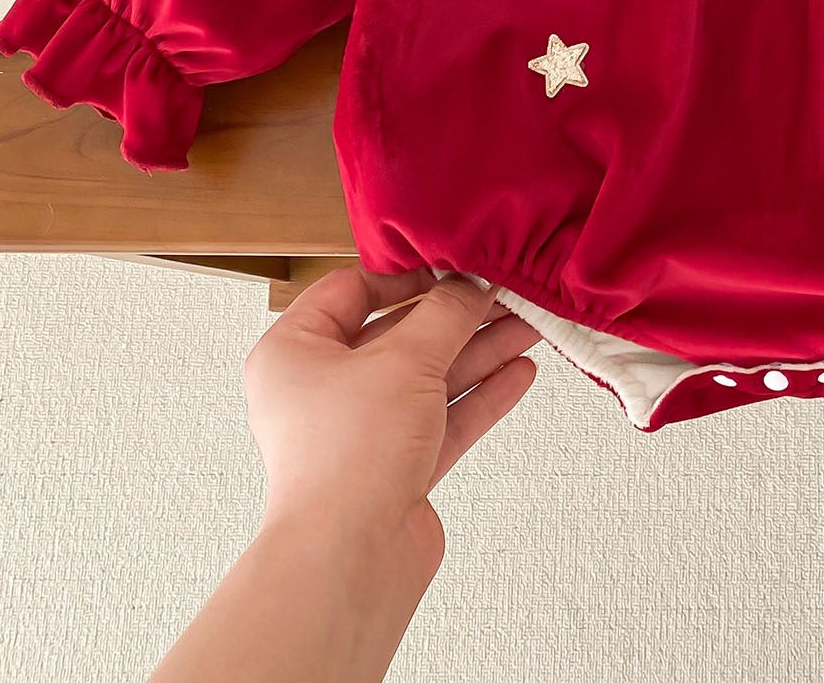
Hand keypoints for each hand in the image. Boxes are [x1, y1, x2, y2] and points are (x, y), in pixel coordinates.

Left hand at [243, 268, 538, 581]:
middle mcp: (322, 391)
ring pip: (428, 378)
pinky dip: (479, 396)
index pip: (352, 291)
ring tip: (529, 325)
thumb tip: (472, 282)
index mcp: (295, 353)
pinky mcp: (394, 469)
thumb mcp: (405, 359)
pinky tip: (518, 373)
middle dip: (458, 316)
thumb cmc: (348, 458)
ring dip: (479, 351)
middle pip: (400, 335)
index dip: (407, 274)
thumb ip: (446, 313)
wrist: (349, 561)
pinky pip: (442, 419)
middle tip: (505, 293)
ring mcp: (360, 432)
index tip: (455, 262)